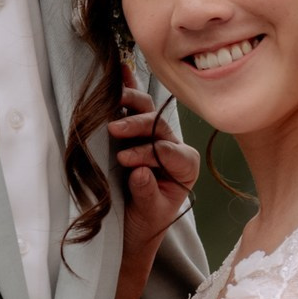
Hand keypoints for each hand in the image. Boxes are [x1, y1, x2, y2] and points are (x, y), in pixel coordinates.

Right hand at [108, 64, 198, 258]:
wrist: (132, 227)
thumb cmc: (146, 222)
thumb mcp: (150, 214)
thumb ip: (148, 194)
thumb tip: (140, 172)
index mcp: (185, 166)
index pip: (172, 152)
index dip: (152, 153)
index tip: (129, 160)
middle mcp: (173, 146)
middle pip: (159, 126)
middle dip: (138, 126)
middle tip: (115, 131)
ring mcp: (154, 136)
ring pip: (147, 112)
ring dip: (130, 104)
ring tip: (112, 103)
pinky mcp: (135, 132)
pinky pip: (134, 106)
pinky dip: (127, 88)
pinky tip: (121, 70)